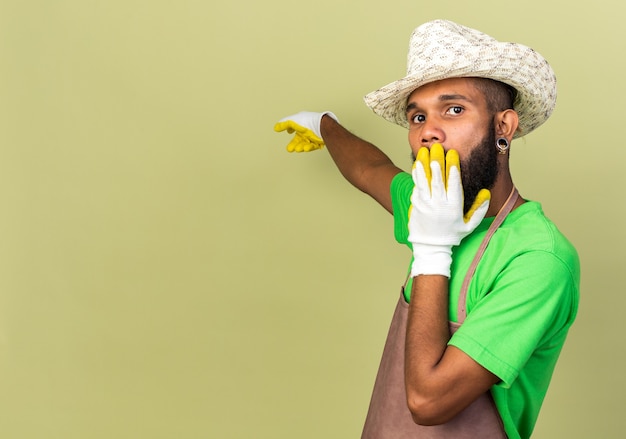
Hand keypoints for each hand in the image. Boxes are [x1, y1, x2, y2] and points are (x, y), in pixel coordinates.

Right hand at [273, 111, 337, 151]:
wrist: (321, 126)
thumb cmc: (308, 121)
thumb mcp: (292, 122)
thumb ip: (283, 124)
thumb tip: (275, 128)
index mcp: (302, 122)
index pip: (295, 126)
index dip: (291, 129)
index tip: (289, 132)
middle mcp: (307, 129)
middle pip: (298, 139)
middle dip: (293, 144)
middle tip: (289, 149)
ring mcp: (313, 135)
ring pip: (304, 144)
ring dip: (300, 147)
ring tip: (297, 149)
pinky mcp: (318, 141)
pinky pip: (312, 146)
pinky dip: (309, 147)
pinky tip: (306, 148)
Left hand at [408, 144, 489, 276]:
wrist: (430, 247)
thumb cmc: (452, 235)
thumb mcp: (469, 225)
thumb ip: (479, 209)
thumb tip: (486, 192)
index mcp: (453, 208)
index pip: (453, 185)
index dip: (452, 169)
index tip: (453, 154)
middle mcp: (438, 205)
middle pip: (437, 180)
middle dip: (437, 162)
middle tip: (438, 147)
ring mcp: (425, 205)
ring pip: (425, 181)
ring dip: (425, 165)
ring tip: (426, 151)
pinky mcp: (416, 205)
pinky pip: (416, 187)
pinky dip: (417, 175)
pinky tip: (417, 163)